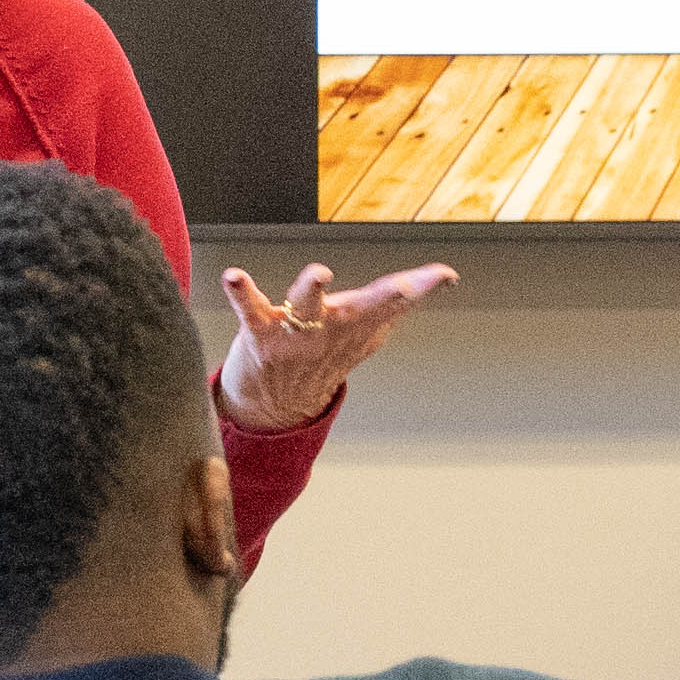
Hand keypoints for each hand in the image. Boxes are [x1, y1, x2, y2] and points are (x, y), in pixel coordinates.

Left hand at [215, 255, 456, 429]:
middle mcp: (330, 329)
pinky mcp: (261, 333)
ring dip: (313, 289)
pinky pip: (250, 310)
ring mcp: (297, 333)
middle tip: (403, 286)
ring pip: (308, 306)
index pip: (393, 302)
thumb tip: (444, 277)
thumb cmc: (322, 355)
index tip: (442, 276)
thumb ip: (399, 301)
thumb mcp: (366, 331)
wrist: (275, 405)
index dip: (420, 287)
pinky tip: (234, 277)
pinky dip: (241, 293)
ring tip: (321, 273)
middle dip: (382, 298)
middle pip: (360, 309)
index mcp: (355, 324)